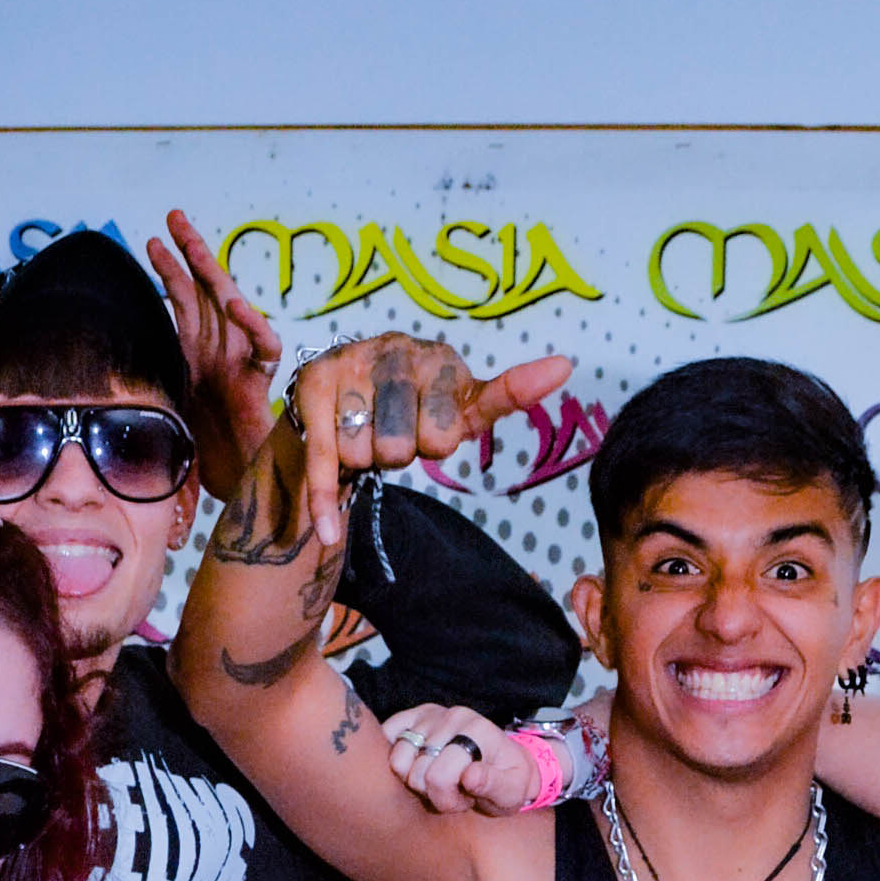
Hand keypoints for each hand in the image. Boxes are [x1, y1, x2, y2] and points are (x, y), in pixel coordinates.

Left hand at [147, 210, 285, 503]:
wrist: (236, 488)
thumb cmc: (204, 459)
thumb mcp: (160, 416)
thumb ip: (144, 395)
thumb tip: (89, 390)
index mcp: (194, 357)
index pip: (182, 303)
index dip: (168, 272)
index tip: (148, 242)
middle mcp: (216, 352)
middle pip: (203, 293)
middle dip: (189, 254)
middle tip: (172, 218)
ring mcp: (238, 364)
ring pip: (229, 308)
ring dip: (212, 275)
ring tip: (195, 245)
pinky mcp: (259, 383)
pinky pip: (262, 347)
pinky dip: (251, 326)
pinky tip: (235, 305)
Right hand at [287, 328, 572, 554]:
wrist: (335, 393)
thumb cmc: (411, 407)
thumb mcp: (460, 405)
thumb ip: (507, 393)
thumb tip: (565, 364)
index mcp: (440, 357)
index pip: (445, 436)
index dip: (434, 445)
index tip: (428, 428)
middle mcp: (396, 349)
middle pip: (402, 447)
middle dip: (396, 454)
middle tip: (390, 434)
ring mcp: (352, 363)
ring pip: (364, 453)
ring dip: (362, 459)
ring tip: (360, 433)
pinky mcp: (314, 383)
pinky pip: (324, 455)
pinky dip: (325, 498)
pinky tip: (330, 531)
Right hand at [383, 703, 538, 813]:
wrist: (505, 763)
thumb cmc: (507, 783)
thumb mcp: (511, 792)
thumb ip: (494, 785)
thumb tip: (470, 775)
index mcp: (478, 731)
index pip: (439, 777)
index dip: (448, 800)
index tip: (466, 799)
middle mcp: (454, 716)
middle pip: (417, 772)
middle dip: (432, 792)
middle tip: (454, 790)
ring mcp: (431, 714)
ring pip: (397, 760)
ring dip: (413, 779)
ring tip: (438, 779)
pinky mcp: (413, 715)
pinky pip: (386, 736)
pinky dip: (396, 758)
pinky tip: (417, 765)